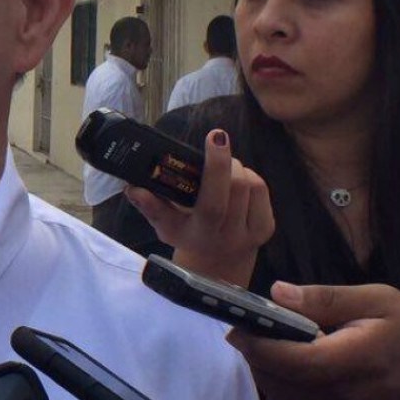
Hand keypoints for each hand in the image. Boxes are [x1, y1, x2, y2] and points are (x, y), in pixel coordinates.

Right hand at [124, 129, 272, 285]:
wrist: (216, 263)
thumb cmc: (186, 234)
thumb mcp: (164, 225)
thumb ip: (149, 206)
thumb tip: (133, 187)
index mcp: (201, 234)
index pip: (213, 202)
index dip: (216, 167)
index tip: (215, 136)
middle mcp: (229, 236)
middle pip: (237, 186)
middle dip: (226, 160)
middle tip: (214, 148)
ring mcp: (252, 233)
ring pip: (252, 184)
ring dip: (237, 168)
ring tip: (222, 168)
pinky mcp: (267, 228)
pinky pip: (261, 190)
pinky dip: (249, 177)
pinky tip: (236, 181)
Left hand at [229, 282, 399, 399]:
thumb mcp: (378, 300)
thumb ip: (325, 298)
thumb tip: (277, 292)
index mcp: (357, 360)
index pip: (293, 360)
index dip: (259, 344)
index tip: (239, 325)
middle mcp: (346, 397)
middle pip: (278, 379)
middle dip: (255, 353)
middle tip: (248, 328)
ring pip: (278, 395)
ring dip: (264, 369)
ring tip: (268, 343)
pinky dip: (278, 385)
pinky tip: (285, 365)